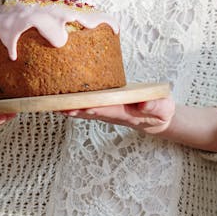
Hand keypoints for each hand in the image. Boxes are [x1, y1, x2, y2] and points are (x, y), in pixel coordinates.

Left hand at [61, 95, 175, 134]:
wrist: (156, 117)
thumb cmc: (160, 111)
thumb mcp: (164, 108)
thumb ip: (155, 106)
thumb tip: (143, 104)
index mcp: (128, 113)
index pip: (109, 110)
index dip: (96, 108)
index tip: (83, 106)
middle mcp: (113, 113)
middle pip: (92, 112)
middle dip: (76, 110)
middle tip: (59, 106)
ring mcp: (107, 111)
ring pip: (85, 110)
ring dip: (70, 108)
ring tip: (51, 103)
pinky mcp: (104, 106)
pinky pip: (86, 105)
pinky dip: (72, 103)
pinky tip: (59, 98)